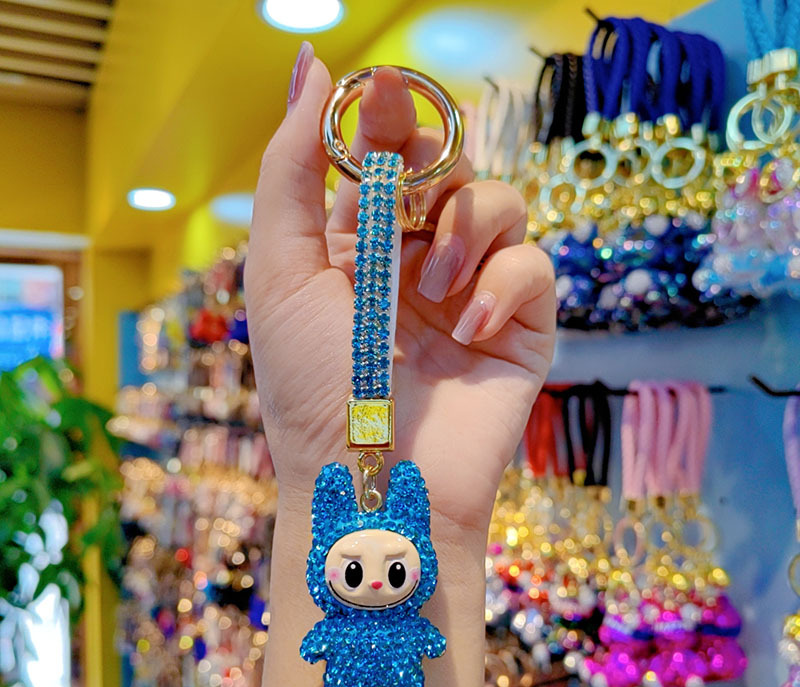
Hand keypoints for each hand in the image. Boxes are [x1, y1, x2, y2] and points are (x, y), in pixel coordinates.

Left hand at [245, 45, 554, 538]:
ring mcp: (471, 294)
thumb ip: (293, 167)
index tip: (384, 95)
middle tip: (415, 187)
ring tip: (432, 283)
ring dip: (467, 227)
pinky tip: (469, 326)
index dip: (388, 121)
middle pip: (451, 168)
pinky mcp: (520, 328)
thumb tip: (315, 66)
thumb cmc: (312, 383)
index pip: (386, 159)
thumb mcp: (282, 268)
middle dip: (435, 164)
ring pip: (500, 204)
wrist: (368, 481)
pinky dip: (505, 284)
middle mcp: (416, 263)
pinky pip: (535, 267)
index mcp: (358, 246)